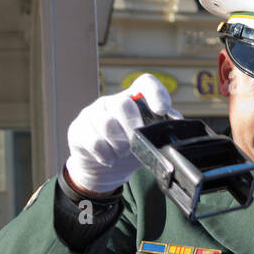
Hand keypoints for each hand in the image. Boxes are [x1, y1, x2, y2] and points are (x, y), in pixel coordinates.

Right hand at [65, 73, 179, 194]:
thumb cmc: (131, 150)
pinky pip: (93, 140)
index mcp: (135, 101)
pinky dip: (105, 154)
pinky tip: (109, 159)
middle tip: (135, 144)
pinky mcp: (79, 129)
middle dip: (133, 128)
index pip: (145, 83)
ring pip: (106, 122)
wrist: (103, 169)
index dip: (155, 94)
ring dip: (118, 144)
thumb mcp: (150, 140)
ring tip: (122, 154)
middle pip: (123, 103)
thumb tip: (175, 122)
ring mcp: (93, 113)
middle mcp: (113, 102)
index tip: (161, 111)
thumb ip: (163, 129)